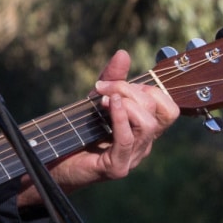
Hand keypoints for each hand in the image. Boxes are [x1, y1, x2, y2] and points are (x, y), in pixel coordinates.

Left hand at [17, 49, 180, 205]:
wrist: (54, 162)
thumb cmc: (78, 132)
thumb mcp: (97, 100)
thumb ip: (112, 79)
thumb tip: (123, 53)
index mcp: (145, 130)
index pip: (169, 109)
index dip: (151, 90)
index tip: (121, 86)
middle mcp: (143, 145)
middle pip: (158, 112)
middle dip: (132, 91)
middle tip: (104, 89)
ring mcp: (132, 158)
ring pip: (147, 125)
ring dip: (126, 103)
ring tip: (103, 99)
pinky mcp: (116, 168)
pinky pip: (127, 139)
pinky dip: (120, 118)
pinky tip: (108, 105)